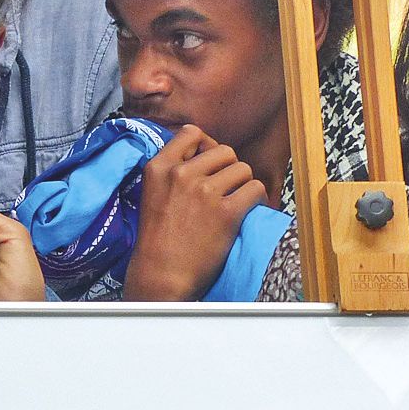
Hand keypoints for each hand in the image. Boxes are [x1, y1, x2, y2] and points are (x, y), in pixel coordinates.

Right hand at [122, 125, 266, 300]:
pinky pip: (255, 189)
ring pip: (243, 169)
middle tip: (224, 190)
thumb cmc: (158, 239)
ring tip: (233, 203)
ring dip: (243, 185)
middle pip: (224, 151)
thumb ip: (174, 168)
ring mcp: (204, 192)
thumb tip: (207, 147)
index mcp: (159, 167)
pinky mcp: (226, 212)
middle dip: (228, 169)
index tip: (208, 167)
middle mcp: (181, 174)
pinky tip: (244, 211)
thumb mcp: (152, 193)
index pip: (192, 133)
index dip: (206, 147)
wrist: (162, 275)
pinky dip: (256, 200)